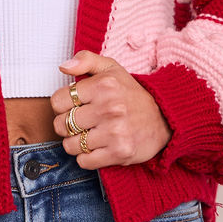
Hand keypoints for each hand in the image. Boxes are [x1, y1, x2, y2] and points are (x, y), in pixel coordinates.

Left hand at [52, 50, 172, 169]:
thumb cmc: (131, 94)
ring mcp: (115, 132)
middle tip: (81, 122)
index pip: (58, 101)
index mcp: (103, 85)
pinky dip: (87, 157)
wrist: (164, 118)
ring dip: (76, 143)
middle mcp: (109, 108)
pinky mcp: (119, 152)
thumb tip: (63, 67)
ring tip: (90, 134)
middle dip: (67, 125)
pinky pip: (84, 161)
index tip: (74, 106)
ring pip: (70, 145)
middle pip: (61, 125)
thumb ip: (85, 60)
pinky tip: (98, 147)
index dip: (62, 105)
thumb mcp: (111, 68)